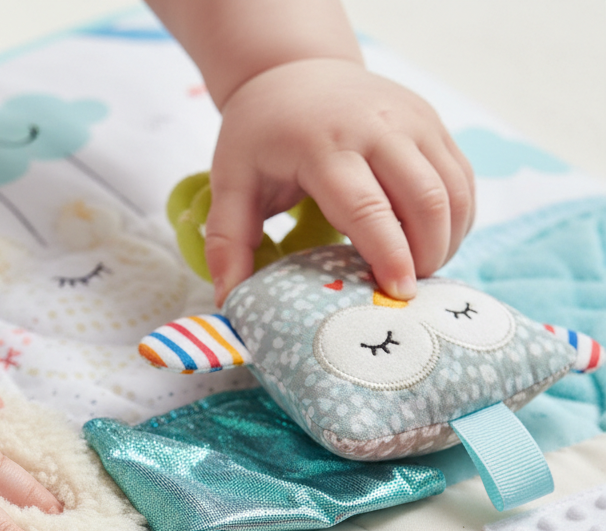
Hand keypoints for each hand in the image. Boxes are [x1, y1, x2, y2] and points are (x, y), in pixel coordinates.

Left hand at [205, 58, 474, 304]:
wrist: (294, 71)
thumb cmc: (260, 135)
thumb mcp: (231, 183)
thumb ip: (228, 243)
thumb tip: (230, 301)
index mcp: (324, 144)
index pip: (367, 206)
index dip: (388, 253)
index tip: (397, 292)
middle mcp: (378, 126)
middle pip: (424, 199)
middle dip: (425, 254)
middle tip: (406, 292)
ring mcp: (412, 121)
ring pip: (453, 190)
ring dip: (446, 240)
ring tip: (421, 271)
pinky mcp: (433, 123)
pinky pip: (461, 179)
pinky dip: (457, 219)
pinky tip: (434, 245)